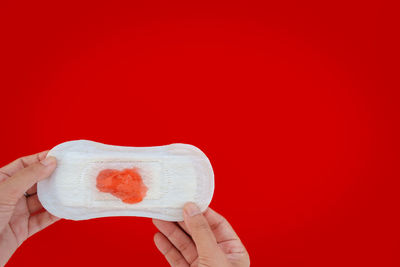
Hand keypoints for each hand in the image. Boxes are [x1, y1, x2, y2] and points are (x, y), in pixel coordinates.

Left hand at [0, 151, 58, 265]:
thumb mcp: (5, 192)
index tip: (57, 156)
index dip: (40, 159)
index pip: (22, 165)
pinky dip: (53, 215)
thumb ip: (28, 176)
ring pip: (40, 202)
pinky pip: (41, 220)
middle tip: (67, 172)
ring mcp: (15, 213)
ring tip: (69, 189)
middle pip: (34, 182)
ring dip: (55, 197)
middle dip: (51, 177)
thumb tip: (49, 162)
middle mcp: (8, 196)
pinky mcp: (21, 230)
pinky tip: (63, 209)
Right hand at [153, 203, 249, 266]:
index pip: (217, 224)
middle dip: (182, 219)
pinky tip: (159, 237)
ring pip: (185, 244)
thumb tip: (192, 208)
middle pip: (198, 232)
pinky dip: (167, 248)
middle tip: (169, 206)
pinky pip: (176, 258)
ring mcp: (202, 266)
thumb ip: (202, 232)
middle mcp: (217, 257)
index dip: (202, 211)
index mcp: (233, 250)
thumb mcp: (213, 257)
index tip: (188, 199)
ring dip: (171, 231)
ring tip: (158, 218)